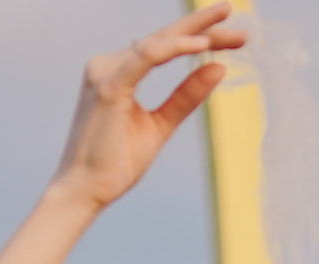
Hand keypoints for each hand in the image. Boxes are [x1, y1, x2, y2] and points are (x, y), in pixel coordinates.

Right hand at [48, 4, 246, 209]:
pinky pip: (146, 57)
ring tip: (227, 26)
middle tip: (233, 12)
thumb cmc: (115, 163)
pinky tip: (202, 45)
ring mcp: (106, 72)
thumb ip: (185, 97)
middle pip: (163, 38)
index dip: (199, 38)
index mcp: (119, 72)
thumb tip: (217, 69)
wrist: (85, 191)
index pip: (164, 47)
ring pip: (158, 43)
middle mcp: (109, 65)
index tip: (234, 38)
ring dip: (194, 32)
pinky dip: (174, 48)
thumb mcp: (160, 125)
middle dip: (202, 26)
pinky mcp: (108, 85)